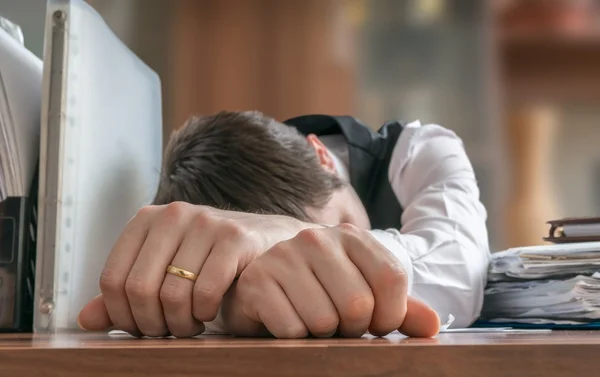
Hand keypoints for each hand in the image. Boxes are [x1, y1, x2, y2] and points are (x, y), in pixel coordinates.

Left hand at [77, 202, 317, 336]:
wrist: (265, 240)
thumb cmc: (209, 260)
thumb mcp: (164, 271)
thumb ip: (126, 293)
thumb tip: (86, 319)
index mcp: (147, 219)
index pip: (112, 279)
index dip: (121, 315)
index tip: (140, 327)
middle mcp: (173, 214)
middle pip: (139, 288)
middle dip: (152, 323)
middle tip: (168, 331)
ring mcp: (206, 222)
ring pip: (172, 294)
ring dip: (179, 323)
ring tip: (190, 324)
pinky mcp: (235, 237)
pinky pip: (206, 292)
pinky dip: (204, 313)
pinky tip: (210, 311)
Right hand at [220, 224, 439, 337]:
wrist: (262, 287)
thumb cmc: (320, 293)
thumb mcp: (363, 292)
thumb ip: (398, 307)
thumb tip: (433, 326)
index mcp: (350, 237)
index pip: (392, 278)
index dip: (390, 314)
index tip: (375, 324)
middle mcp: (316, 238)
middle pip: (359, 305)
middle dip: (352, 329)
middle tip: (337, 323)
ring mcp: (283, 256)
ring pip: (324, 321)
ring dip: (321, 335)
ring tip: (309, 319)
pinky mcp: (257, 281)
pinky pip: (292, 329)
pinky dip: (294, 338)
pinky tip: (287, 320)